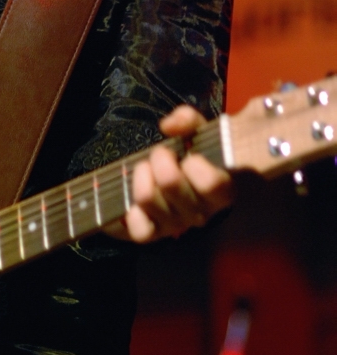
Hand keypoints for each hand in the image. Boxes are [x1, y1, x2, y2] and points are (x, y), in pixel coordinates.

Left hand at [112, 105, 231, 242]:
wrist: (175, 179)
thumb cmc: (191, 155)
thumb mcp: (196, 131)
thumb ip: (188, 120)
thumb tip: (168, 126)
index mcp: (221, 190)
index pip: (212, 184)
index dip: (194, 164)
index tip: (188, 154)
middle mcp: (202, 212)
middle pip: (171, 183)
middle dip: (159, 158)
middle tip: (161, 154)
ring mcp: (177, 225)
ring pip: (149, 198)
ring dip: (141, 175)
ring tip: (145, 169)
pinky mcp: (154, 234)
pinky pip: (140, 229)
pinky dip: (132, 212)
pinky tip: (136, 200)